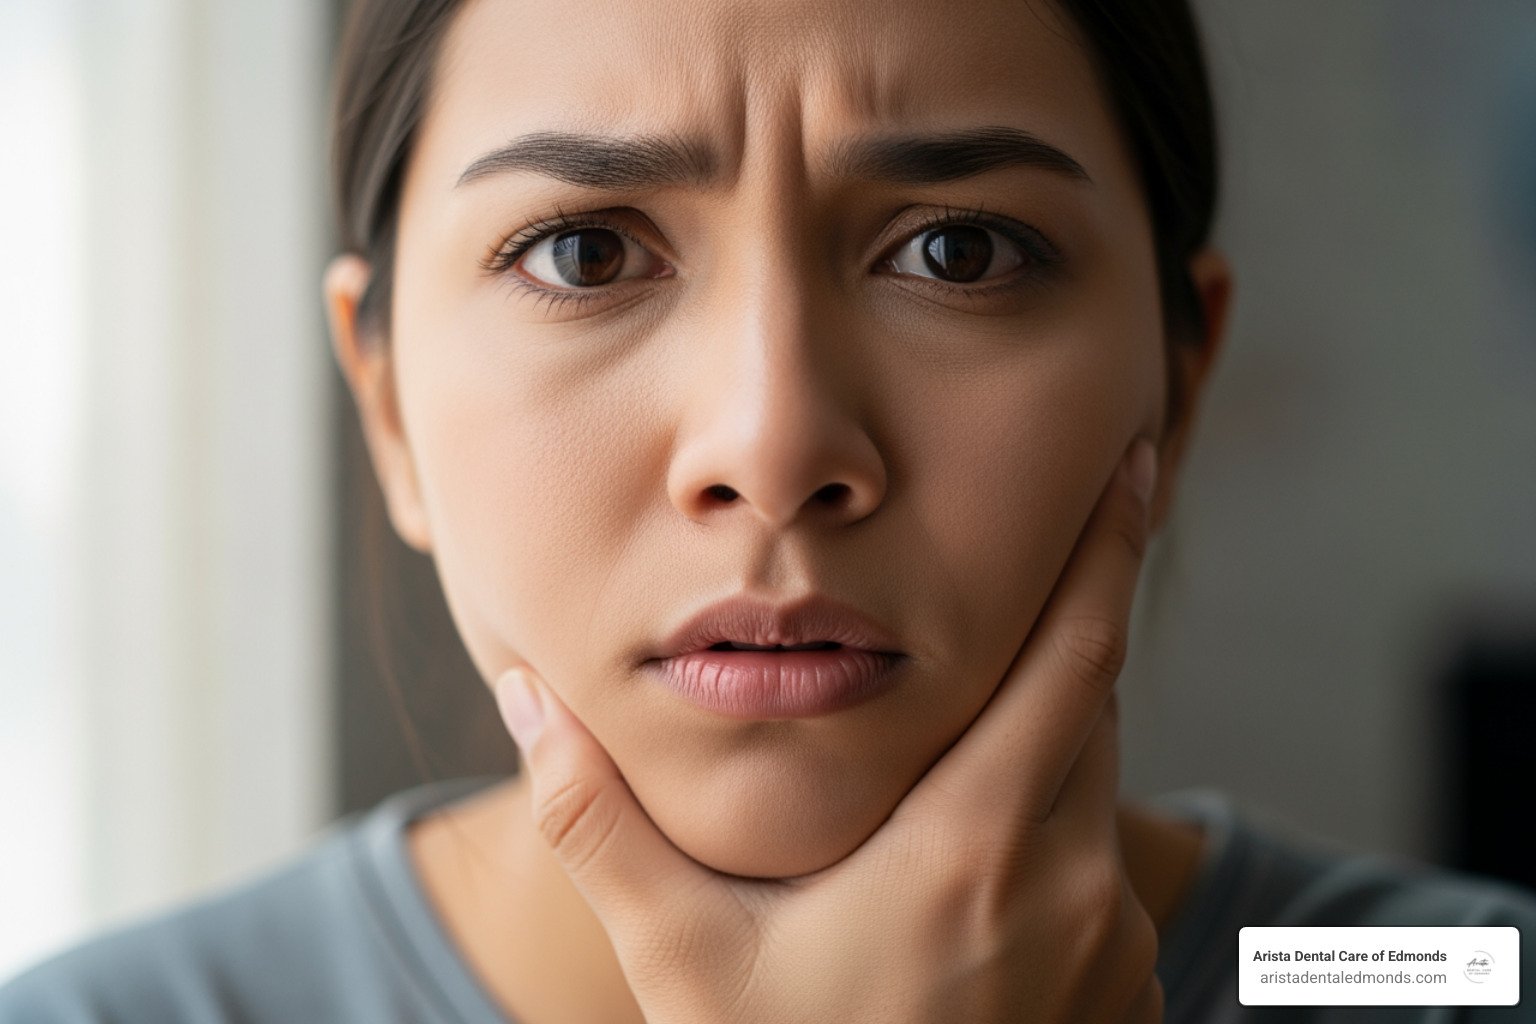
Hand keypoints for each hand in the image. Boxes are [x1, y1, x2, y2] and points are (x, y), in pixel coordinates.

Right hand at [495, 437, 1162, 1023]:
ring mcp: (1114, 945)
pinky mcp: (1125, 989)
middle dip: (1048, 637)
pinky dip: (1050, 830)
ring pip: (1091, 785)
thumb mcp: (680, 963)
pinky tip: (964, 880)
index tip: (1137, 461)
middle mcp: (1072, 886)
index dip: (1105, 554)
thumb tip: (528, 696)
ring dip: (1041, 741)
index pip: (1073, 662)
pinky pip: (1097, 864)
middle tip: (1003, 582)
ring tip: (946, 760)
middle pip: (1084, 709)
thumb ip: (603, 823)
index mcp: (974, 851)